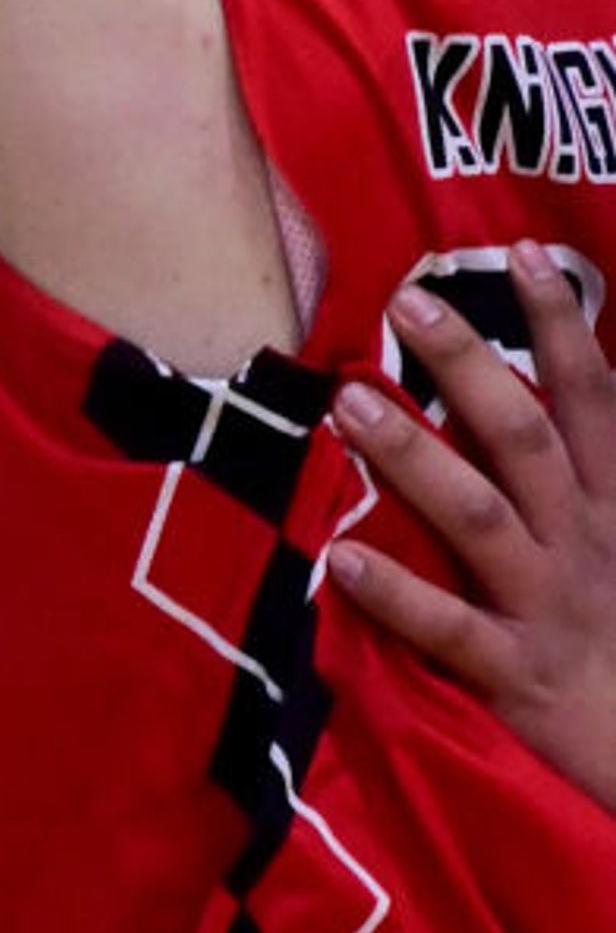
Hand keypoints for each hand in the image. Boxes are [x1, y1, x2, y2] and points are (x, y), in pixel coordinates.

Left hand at [332, 256, 615, 814]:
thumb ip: (599, 478)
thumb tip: (566, 399)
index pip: (594, 402)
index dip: (561, 327)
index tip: (519, 252)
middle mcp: (583, 546)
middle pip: (525, 439)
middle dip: (468, 368)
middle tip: (405, 302)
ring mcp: (550, 610)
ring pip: (479, 519)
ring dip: (414, 457)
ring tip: (349, 402)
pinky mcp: (521, 680)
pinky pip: (452, 631)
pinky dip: (399, 594)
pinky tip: (341, 557)